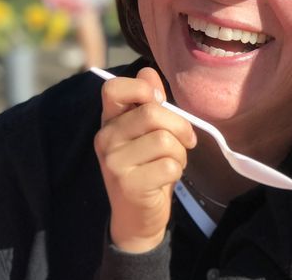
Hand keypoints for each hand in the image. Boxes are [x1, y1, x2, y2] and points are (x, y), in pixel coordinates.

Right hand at [94, 67, 196, 252]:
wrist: (136, 218)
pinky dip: (177, 171)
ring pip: (166, 140)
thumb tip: (149, 73)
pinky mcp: (128, 184)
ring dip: (180, 153)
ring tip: (171, 163)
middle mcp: (105, 138)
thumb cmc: (147, 168)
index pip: (114, 88)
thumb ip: (148, 103)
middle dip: (180, 127)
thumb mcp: (146, 133)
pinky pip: (170, 165)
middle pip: (153, 112)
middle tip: (186, 140)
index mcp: (109, 121)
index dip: (142, 90)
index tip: (159, 104)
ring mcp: (113, 162)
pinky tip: (166, 179)